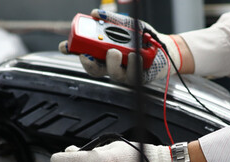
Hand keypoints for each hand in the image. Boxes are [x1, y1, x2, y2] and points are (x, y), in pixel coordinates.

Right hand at [58, 9, 180, 84]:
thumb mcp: (127, 23)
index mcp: (103, 51)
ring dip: (111, 64)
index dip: (71, 50)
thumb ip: (112, 18)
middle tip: (88, 56)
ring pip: (112, 74)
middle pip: (93, 69)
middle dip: (88, 63)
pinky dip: (132, 64)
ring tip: (115, 51)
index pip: (83, 52)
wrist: (163, 46)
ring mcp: (123, 72)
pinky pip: (132, 75)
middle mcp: (110, 64)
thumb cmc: (142, 37)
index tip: (66, 46)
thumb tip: (95, 14)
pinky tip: (135, 56)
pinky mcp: (137, 78)